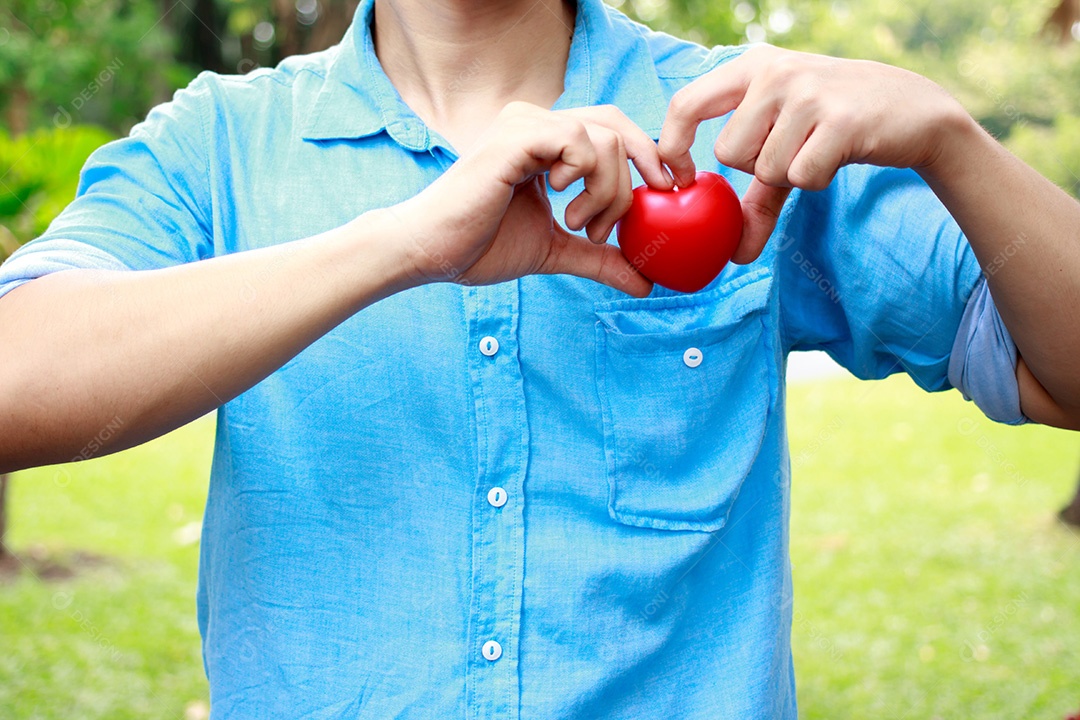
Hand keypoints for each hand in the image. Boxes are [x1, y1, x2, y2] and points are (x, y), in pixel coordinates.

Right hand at [385, 102, 673, 296]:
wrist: (430, 252)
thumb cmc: (480, 247)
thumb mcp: (555, 251)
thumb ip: (600, 258)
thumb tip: (646, 284)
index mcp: (546, 142)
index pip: (613, 130)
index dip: (647, 157)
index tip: (669, 194)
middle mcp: (537, 122)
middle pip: (618, 124)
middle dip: (644, 167)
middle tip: (645, 208)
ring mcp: (525, 124)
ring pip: (604, 137)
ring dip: (609, 189)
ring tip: (582, 225)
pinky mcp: (516, 136)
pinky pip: (578, 140)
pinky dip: (585, 176)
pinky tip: (562, 203)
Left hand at [658, 44, 968, 262]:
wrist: (915, 111)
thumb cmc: (837, 128)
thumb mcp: (788, 148)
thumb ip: (755, 198)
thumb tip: (735, 256)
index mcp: (751, 67)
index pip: (684, 104)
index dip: (673, 148)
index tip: (685, 181)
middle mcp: (775, 71)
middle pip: (728, 152)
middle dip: (757, 168)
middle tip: (792, 150)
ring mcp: (808, 91)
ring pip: (765, 168)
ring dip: (792, 175)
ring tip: (819, 147)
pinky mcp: (840, 119)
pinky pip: (801, 177)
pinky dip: (817, 180)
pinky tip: (838, 154)